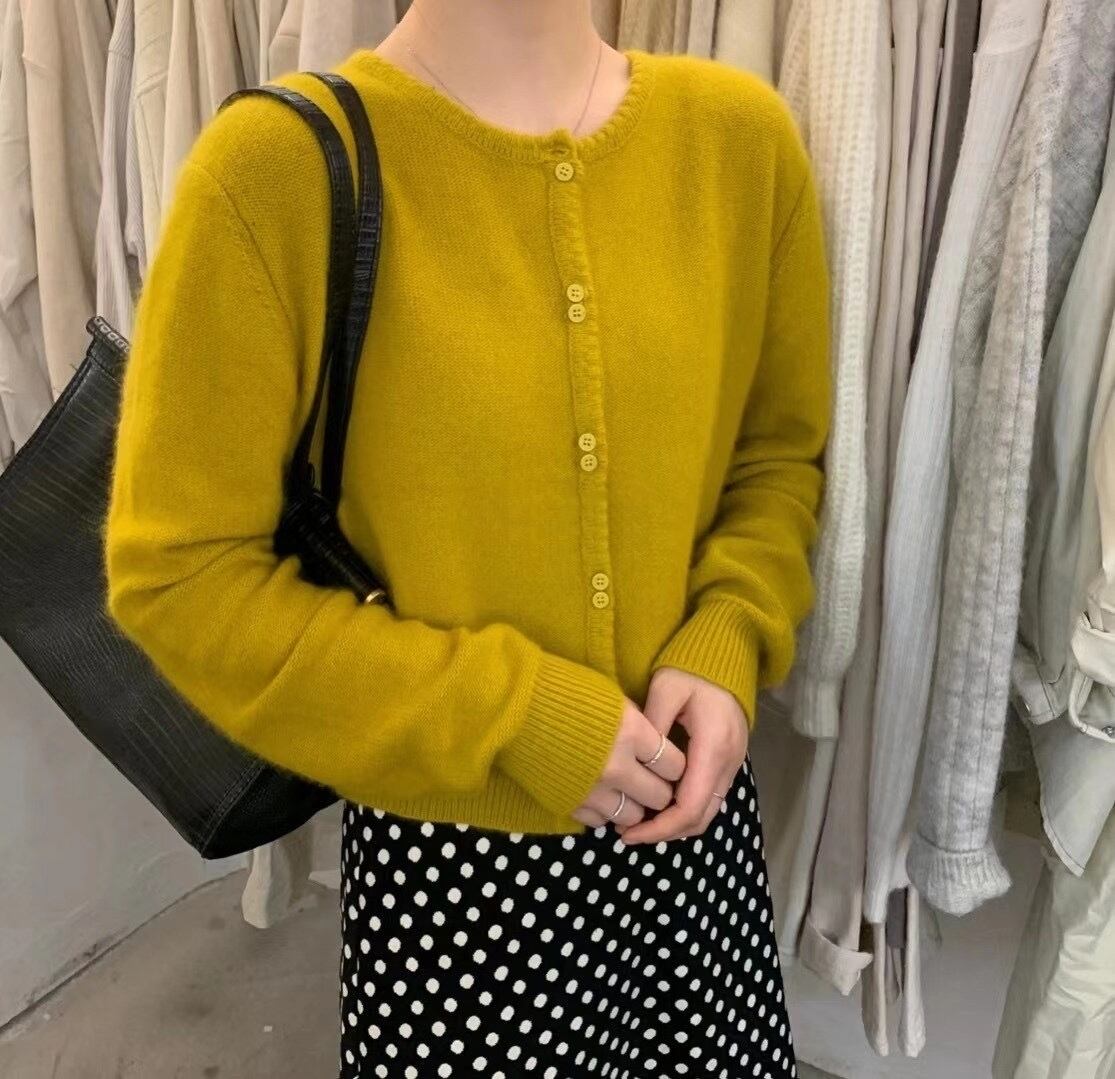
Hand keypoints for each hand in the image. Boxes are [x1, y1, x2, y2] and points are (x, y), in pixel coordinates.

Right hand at [571, 697, 685, 827]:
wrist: (514, 705)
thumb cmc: (564, 691)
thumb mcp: (612, 699)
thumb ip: (639, 725)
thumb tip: (657, 747)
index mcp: (632, 733)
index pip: (675, 765)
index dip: (672, 764)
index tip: (664, 761)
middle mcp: (617, 767)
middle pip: (660, 797)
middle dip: (657, 789)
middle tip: (648, 779)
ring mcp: (592, 790)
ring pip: (633, 816)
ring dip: (632, 805)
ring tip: (623, 790)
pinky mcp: (570, 804)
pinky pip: (600, 821)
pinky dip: (603, 811)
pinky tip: (598, 793)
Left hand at [617, 667, 748, 844]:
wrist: (725, 657)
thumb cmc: (692, 670)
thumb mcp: (664, 689)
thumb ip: (651, 726)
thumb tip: (635, 763)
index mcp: (712, 747)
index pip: (688, 807)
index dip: (659, 828)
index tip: (628, 834)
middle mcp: (728, 763)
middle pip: (700, 819)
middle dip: (664, 833)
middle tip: (628, 835)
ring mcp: (733, 765)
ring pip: (707, 813)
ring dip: (675, 825)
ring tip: (639, 824)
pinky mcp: (729, 763)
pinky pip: (709, 798)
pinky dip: (685, 811)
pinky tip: (658, 805)